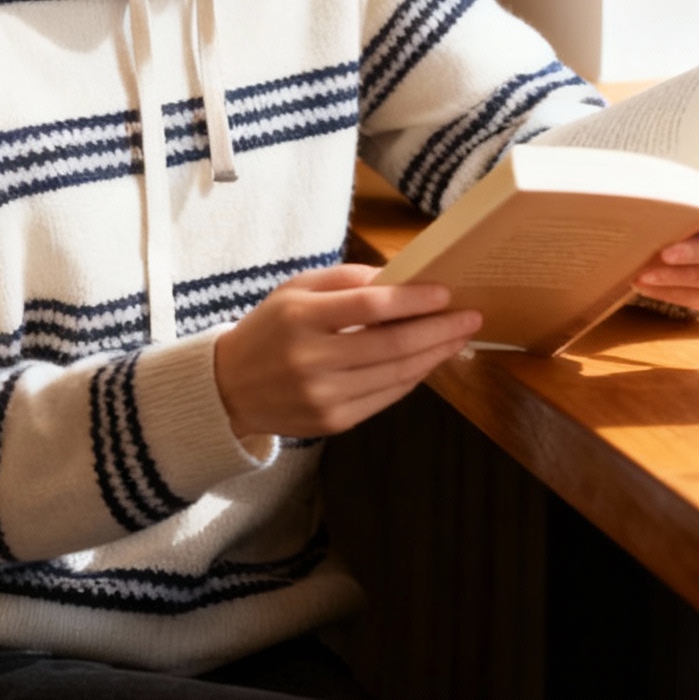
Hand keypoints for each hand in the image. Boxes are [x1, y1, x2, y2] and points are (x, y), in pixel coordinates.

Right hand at [213, 264, 482, 440]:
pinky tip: (429, 360)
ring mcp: (321, 397)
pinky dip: (412, 378)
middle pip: (390, 345)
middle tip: (470, 317)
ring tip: (459, 338)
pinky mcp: (331, 422)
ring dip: (434, 355)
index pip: (368, 306)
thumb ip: (346, 280)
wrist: (228, 387)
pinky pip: (385, 398)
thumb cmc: (269, 329)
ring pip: (394, 375)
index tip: (445, 292)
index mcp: (299, 318)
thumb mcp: (295, 290)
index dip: (412, 299)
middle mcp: (310, 360)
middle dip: (437, 330)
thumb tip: (400, 277)